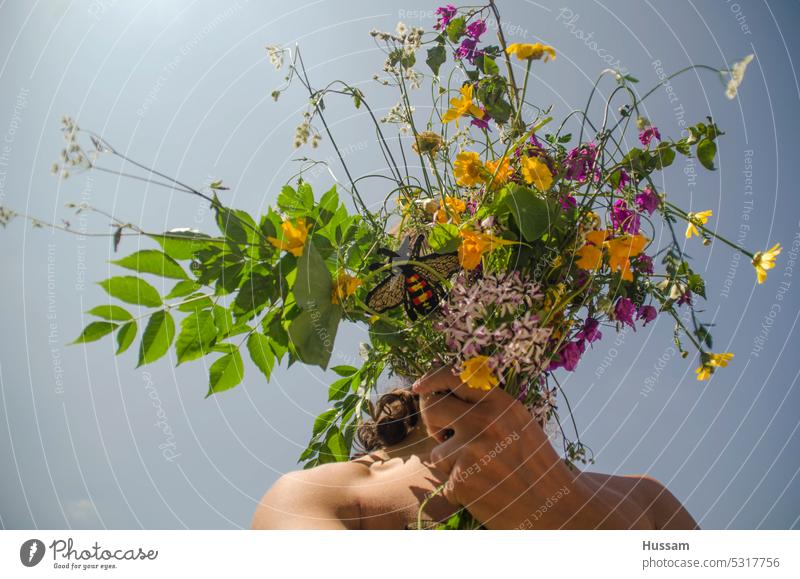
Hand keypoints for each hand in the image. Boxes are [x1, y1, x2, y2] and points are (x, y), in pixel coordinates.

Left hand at [413, 366, 633, 528]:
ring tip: (482, 471)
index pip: (456, 377)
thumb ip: (486, 405)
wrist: (552, 507)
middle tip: (446, 436)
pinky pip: (445, 480)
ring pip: (435, 450)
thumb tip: (440, 390)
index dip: (433, 379)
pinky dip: (459, 488)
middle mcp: (484, 422)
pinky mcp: (462, 481)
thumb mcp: (517, 422)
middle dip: (432, 423)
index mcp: (500, 403)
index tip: (420, 387)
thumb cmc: (532, 463)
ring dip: (451, 463)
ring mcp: (471, 452)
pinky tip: (484, 491)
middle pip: (431, 408)